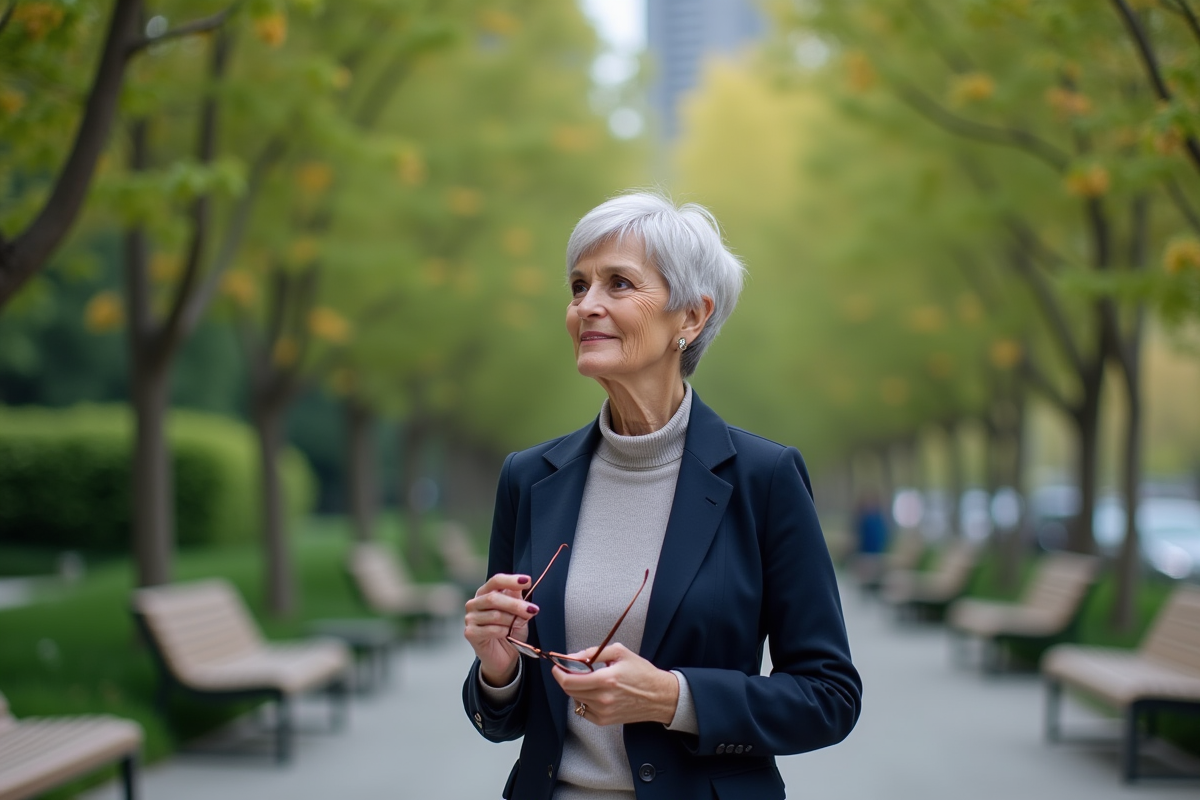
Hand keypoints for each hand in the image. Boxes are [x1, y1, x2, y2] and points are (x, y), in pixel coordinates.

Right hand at [463, 573, 538, 685]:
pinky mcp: (470, 633)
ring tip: (520, 625)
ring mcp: (470, 618)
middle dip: (516, 605)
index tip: (528, 581)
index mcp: (485, 593)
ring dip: (512, 621)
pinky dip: (504, 631)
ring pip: (495, 615)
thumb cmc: (510, 630)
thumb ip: (517, 597)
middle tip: (533, 610)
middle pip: (494, 598)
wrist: (504, 656)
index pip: (496, 581)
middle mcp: (474, 603)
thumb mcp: (517, 611)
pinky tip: (508, 634)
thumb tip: (523, 583)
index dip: (511, 580)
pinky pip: (491, 629)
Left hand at [552, 643, 679, 726]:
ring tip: (587, 680)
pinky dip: (582, 700)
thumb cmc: (641, 672)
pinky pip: (583, 710)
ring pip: (575, 700)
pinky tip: (592, 693)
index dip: (559, 673)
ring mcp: (603, 712)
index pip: (570, 681)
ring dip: (575, 689)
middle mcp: (602, 698)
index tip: (557, 666)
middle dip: (565, 678)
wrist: (659, 696)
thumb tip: (573, 657)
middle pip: (569, 691)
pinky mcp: (604, 721)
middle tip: (569, 670)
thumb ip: (594, 652)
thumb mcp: (620, 652)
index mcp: (606, 679)